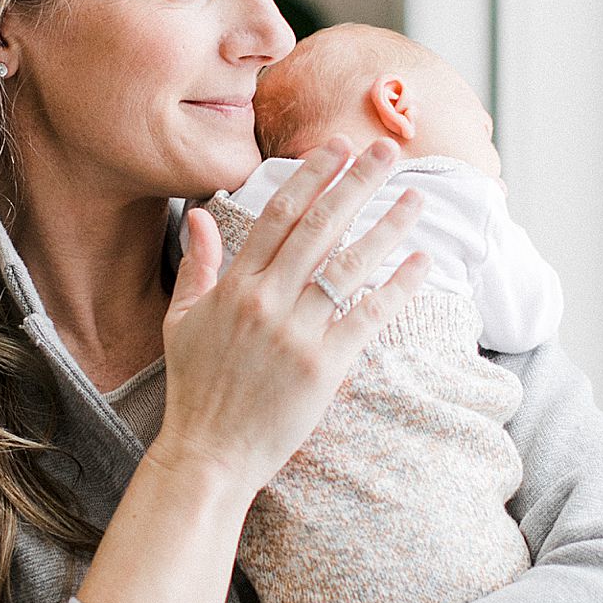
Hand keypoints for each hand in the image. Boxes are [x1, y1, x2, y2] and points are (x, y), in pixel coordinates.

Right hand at [151, 135, 429, 499]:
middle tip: (387, 150)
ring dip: (386, 226)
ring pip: (349, 266)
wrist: (210, 454)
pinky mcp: (322, 368)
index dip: (312, 176)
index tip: (339, 148)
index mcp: (235, 286)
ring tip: (415, 198)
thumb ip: (197, 264)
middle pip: (320, 228)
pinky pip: (367, 317)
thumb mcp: (181, 320)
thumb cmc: (195, 389)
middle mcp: (266, 302)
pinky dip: (397, 288)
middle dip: (357, 183)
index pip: (279, 215)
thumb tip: (197, 214)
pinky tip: (420, 263)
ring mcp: (295, 334)